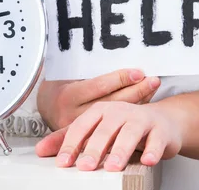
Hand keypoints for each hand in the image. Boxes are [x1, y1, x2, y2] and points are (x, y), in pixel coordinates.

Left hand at [35, 101, 181, 170]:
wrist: (161, 121)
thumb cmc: (124, 126)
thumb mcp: (96, 130)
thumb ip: (69, 139)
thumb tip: (40, 150)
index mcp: (100, 110)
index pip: (82, 126)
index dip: (71, 144)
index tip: (63, 162)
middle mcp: (120, 112)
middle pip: (105, 130)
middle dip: (94, 149)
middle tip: (85, 167)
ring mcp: (141, 119)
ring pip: (130, 133)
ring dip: (121, 150)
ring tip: (113, 167)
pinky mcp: (160, 130)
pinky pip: (156, 140)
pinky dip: (151, 150)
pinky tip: (147, 160)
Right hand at [37, 69, 160, 130]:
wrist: (45, 106)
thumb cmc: (58, 85)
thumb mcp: (68, 74)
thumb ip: (90, 74)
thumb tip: (121, 60)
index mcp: (68, 96)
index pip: (99, 87)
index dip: (120, 79)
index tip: (138, 72)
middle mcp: (74, 114)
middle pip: (112, 103)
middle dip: (136, 90)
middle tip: (153, 79)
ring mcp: (83, 129)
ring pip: (116, 116)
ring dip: (138, 100)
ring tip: (153, 87)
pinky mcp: (90, 138)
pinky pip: (115, 123)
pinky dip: (130, 111)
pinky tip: (144, 101)